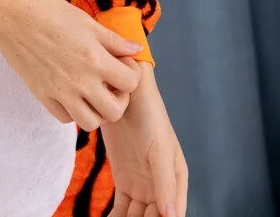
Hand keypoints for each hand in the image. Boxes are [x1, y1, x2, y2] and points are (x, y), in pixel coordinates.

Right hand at [0, 0, 143, 128]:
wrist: (9, 14)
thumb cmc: (47, 10)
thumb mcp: (85, 20)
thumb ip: (113, 39)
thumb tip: (136, 50)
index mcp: (94, 58)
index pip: (131, 84)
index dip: (131, 73)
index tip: (121, 63)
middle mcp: (80, 81)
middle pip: (115, 112)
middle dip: (118, 98)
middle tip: (110, 82)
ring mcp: (60, 92)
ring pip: (91, 122)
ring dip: (96, 110)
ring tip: (92, 90)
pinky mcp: (43, 96)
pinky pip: (66, 119)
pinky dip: (72, 110)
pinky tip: (71, 92)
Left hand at [101, 60, 188, 216]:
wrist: (126, 92)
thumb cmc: (150, 116)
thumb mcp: (159, 148)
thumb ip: (165, 183)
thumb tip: (171, 216)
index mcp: (177, 180)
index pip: (172, 214)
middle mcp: (161, 187)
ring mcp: (142, 185)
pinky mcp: (124, 180)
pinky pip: (120, 209)